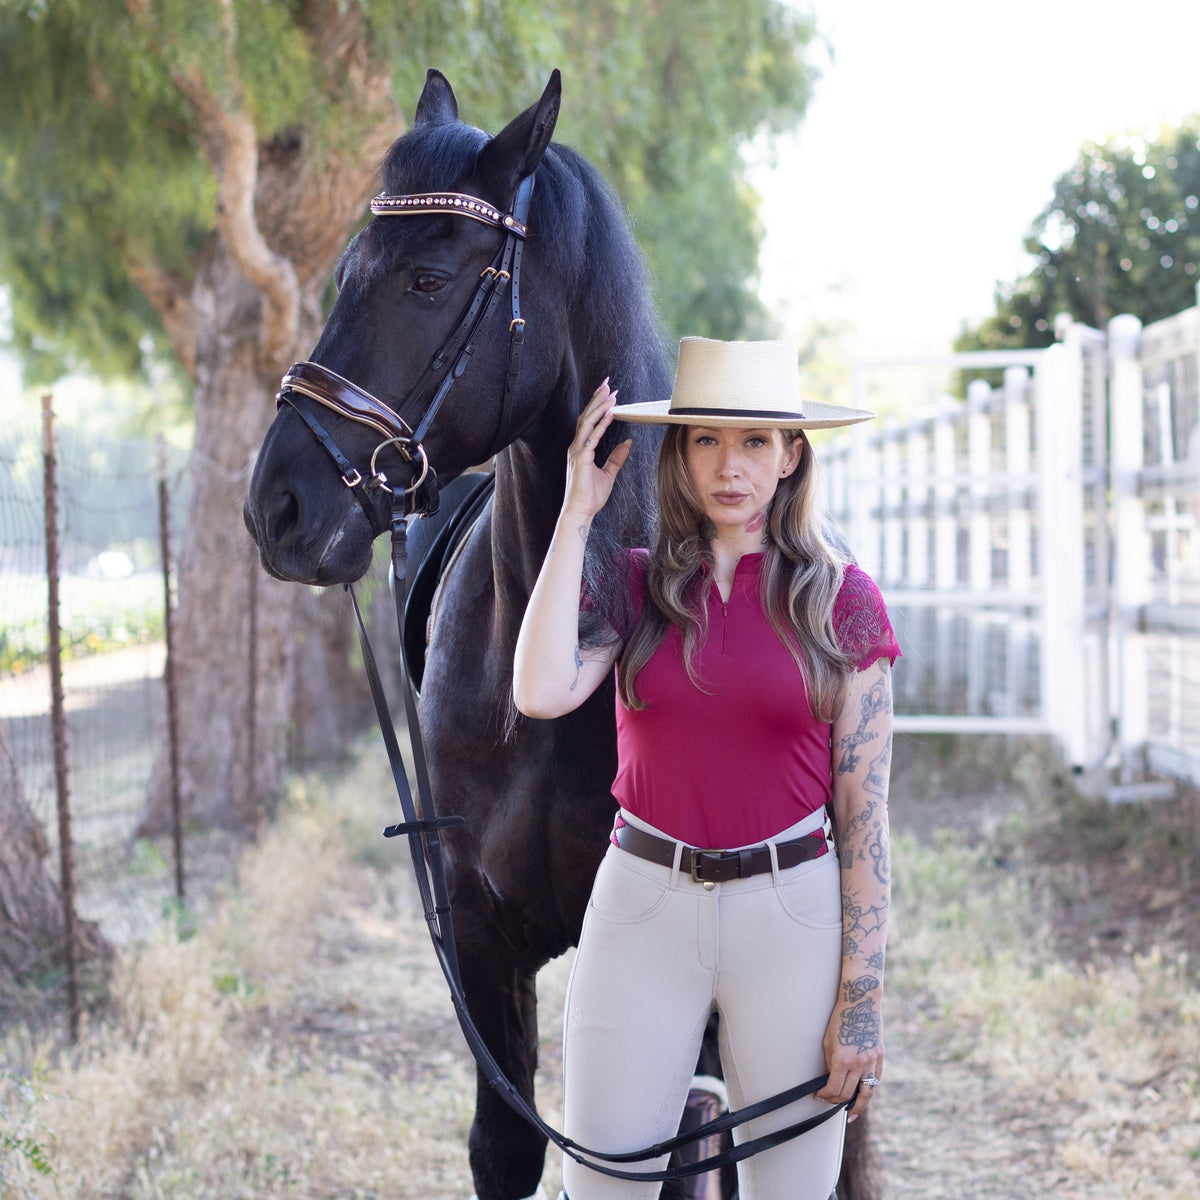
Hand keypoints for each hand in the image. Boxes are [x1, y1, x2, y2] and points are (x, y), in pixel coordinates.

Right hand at [562, 379, 631, 519]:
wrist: (581, 512)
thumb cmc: (590, 496)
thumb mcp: (608, 474)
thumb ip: (616, 458)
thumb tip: (627, 443)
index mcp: (581, 449)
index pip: (588, 422)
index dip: (597, 406)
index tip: (606, 392)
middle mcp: (576, 447)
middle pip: (586, 417)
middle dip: (596, 399)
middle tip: (607, 384)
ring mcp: (577, 452)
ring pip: (587, 423)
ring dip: (599, 407)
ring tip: (610, 394)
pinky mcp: (581, 459)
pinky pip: (591, 437)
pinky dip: (601, 424)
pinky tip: (610, 414)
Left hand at [817, 992, 883, 1121]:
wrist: (861, 1003)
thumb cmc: (840, 1019)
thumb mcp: (828, 1041)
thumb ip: (830, 1063)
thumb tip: (830, 1080)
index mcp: (843, 1060)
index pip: (834, 1088)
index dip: (825, 1096)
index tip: (820, 1097)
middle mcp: (859, 1064)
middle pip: (848, 1094)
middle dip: (836, 1101)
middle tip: (830, 1101)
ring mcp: (872, 1062)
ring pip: (866, 1093)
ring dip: (858, 1106)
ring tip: (851, 1113)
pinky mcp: (880, 1058)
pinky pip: (875, 1080)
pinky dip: (868, 1090)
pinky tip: (863, 1095)